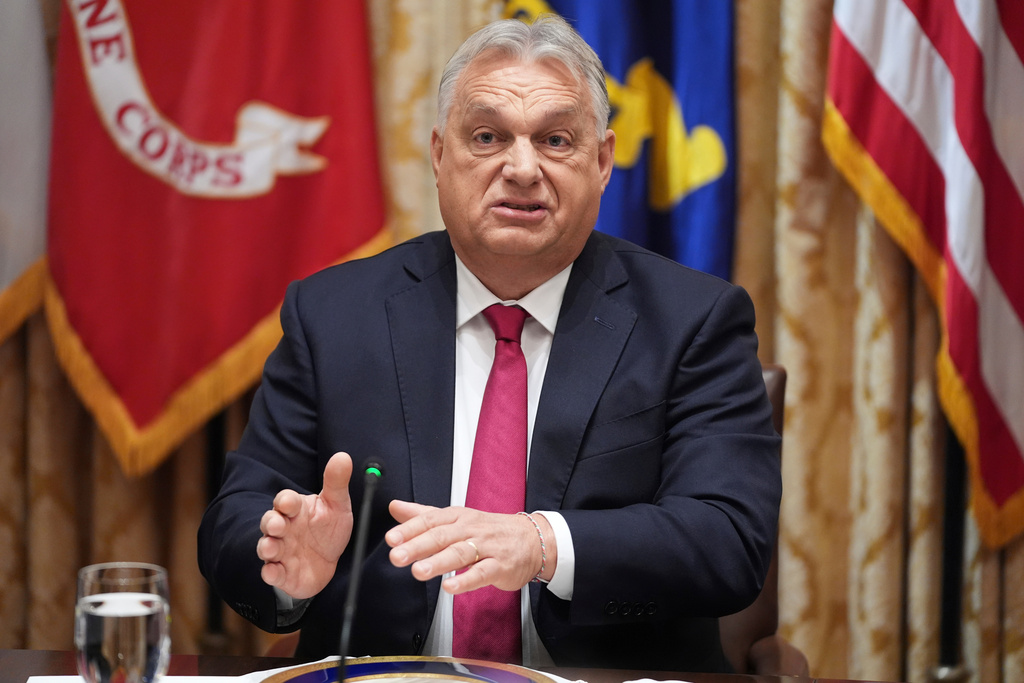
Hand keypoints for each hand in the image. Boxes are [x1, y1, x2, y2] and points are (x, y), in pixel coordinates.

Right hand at [257, 452, 353, 598]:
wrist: (329, 562)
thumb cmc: (328, 529)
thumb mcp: (337, 505)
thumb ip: (337, 482)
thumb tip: (343, 456)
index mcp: (296, 509)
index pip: (285, 500)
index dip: (285, 501)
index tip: (288, 502)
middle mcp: (284, 529)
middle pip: (270, 522)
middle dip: (271, 523)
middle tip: (278, 525)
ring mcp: (281, 551)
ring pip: (266, 546)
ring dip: (267, 547)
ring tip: (271, 548)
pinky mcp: (281, 572)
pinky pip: (271, 572)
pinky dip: (270, 573)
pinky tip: (273, 571)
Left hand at [385, 501, 554, 593]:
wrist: (531, 540)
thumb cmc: (490, 530)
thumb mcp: (455, 517)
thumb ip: (423, 515)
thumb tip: (395, 507)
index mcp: (458, 516)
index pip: (430, 520)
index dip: (410, 529)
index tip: (392, 538)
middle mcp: (470, 529)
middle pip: (442, 536)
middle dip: (417, 546)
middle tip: (397, 556)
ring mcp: (486, 547)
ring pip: (460, 553)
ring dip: (438, 562)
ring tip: (418, 571)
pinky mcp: (500, 566)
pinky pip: (482, 572)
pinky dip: (466, 580)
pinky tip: (450, 587)